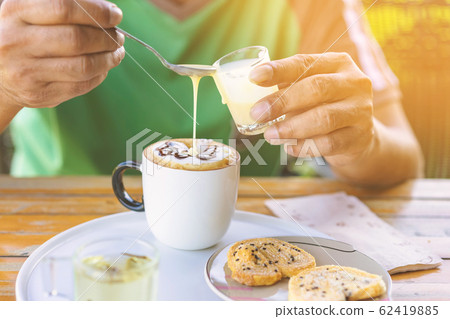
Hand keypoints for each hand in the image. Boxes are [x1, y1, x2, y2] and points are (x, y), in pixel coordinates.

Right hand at [0, 0, 124, 109]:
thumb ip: (63, 6)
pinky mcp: (39, 94)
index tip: (115, 15)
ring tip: (116, 52)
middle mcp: (16, 41)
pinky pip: (81, 86)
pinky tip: (104, 67)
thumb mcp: (30, 10)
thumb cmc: (22, 33)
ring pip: (83, 66)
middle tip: (118, 37)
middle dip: (107, 38)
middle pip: (77, 39)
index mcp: (15, 11)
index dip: (97, 11)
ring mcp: (26, 71)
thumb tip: (107, 11)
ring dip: (109, 59)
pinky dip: (100, 75)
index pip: (65, 7)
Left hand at [249, 53, 374, 166]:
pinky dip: (305, 147)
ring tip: (269, 135)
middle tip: (257, 114)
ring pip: (324, 118)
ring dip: (291, 128)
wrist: (357, 135)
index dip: (278, 70)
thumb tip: (251, 92)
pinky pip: (329, 143)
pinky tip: (289, 148)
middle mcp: (354, 83)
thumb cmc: (324, 106)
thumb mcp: (309, 91)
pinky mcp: (360, 137)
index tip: (254, 77)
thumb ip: (287, 87)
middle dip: (282, 102)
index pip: (305, 63)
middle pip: (316, 88)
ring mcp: (360, 110)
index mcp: (337, 63)